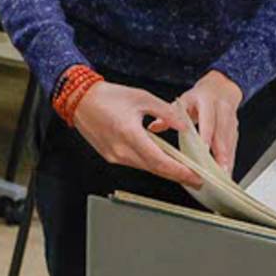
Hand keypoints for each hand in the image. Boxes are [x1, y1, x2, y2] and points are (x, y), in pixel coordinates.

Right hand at [69, 80, 202, 187]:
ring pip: (145, 168)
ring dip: (164, 170)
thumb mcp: (142, 97)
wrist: (78, 99)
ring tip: (183, 171)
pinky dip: (150, 164)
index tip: (196, 177)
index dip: (180, 172)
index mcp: (129, 134)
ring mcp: (114, 155)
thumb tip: (185, 126)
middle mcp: (120, 149)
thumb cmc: (107, 96)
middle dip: (177, 176)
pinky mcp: (110, 156)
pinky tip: (160, 160)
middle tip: (197, 180)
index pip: (160, 161)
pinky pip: (135, 163)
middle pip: (155, 170)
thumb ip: (166, 112)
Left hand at [176, 70, 243, 171]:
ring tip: (223, 174)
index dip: (206, 134)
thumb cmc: (199, 97)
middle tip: (217, 168)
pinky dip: (230, 159)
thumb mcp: (183, 101)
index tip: (203, 148)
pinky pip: (234, 145)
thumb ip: (170, 114)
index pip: (207, 119)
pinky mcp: (235, 129)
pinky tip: (226, 171)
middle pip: (222, 133)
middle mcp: (221, 110)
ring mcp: (231, 120)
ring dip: (227, 158)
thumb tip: (153, 127)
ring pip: (230, 141)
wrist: (221, 87)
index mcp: (207, 101)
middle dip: (220, 152)